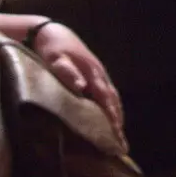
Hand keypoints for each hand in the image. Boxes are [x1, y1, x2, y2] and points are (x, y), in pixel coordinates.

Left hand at [31, 23, 125, 144]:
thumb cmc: (53, 48)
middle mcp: (100, 74)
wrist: (53, 32)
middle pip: (113, 101)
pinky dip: (113, 108)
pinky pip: (109, 94)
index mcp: (93, 72)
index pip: (105, 99)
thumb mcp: (56, 59)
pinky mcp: (96, 75)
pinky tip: (112, 118)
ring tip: (120, 136)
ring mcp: (100, 74)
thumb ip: (67, 72)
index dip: (112, 117)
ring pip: (113, 98)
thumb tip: (82, 87)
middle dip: (119, 122)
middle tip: (122, 144)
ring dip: (118, 116)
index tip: (116, 134)